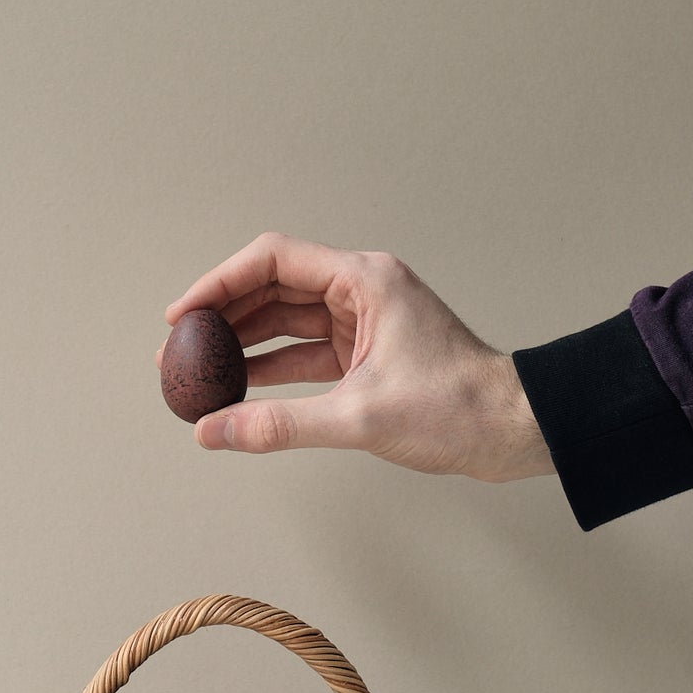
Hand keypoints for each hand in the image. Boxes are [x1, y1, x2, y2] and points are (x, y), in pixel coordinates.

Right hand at [156, 231, 553, 482]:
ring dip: (243, 343)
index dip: (219, 283)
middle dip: (224, 314)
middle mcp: (362, 289)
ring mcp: (365, 320)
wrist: (514, 431)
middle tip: (179, 346)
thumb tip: (214, 431)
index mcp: (365, 279)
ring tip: (199, 370)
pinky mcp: (367, 353)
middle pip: (274, 287)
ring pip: (286, 320)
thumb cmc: (459, 407)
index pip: (272, 260)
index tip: (182, 314)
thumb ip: (279, 424)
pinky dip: (271, 367)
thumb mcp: (360, 417)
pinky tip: (237, 389)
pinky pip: (304, 351)